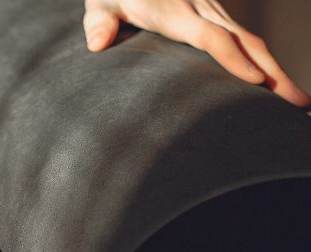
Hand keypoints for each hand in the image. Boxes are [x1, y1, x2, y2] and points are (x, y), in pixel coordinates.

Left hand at [83, 0, 310, 106]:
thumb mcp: (101, 3)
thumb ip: (99, 22)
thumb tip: (97, 43)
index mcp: (174, 10)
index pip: (210, 36)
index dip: (233, 58)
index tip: (255, 81)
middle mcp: (201, 8)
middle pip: (244, 41)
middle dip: (273, 72)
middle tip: (297, 104)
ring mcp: (212, 11)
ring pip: (251, 42)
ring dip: (277, 71)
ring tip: (299, 104)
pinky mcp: (215, 16)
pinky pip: (244, 40)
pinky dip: (264, 62)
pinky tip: (277, 86)